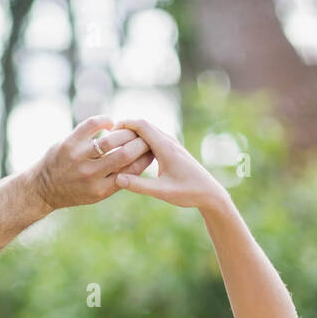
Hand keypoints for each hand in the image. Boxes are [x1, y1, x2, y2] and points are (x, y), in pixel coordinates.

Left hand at [25, 115, 154, 210]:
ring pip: (111, 140)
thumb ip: (118, 180)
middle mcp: (91, 175)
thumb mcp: (97, 194)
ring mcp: (79, 159)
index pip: (133, 171)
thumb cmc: (74, 190)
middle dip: (141, 142)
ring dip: (125, 131)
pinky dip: (105, 120)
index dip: (147, 156)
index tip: (153, 148)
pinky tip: (110, 123)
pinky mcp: (68, 144)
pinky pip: (92, 124)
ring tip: (128, 129)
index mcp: (102, 189)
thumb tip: (144, 159)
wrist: (42, 189)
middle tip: (145, 135)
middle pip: (126, 154)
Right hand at [111, 118, 229, 211]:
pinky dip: (140, 141)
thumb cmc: (188, 192)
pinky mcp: (172, 150)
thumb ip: (138, 185)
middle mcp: (169, 141)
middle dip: (125, 128)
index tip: (108, 133)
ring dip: (132, 134)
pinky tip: (130, 153)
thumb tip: (117, 178)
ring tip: (115, 145)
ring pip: (148, 131)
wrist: (210, 193)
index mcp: (166, 147)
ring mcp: (171, 144)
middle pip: (143, 124)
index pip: (141, 125)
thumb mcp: (161, 192)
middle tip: (107, 139)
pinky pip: (153, 139)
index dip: (123, 124)